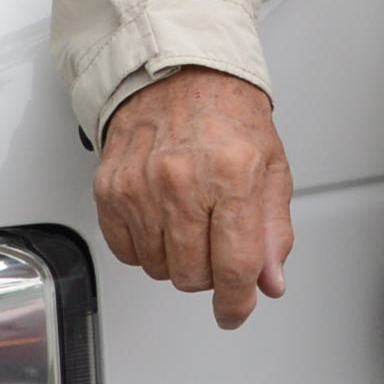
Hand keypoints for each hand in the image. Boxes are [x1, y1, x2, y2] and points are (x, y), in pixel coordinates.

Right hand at [94, 68, 294, 326]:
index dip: (237, 302)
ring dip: (178, 261)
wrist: (177, 70)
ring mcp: (140, 187)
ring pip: (158, 268)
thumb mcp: (272, 165)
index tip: (235, 312)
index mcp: (232, 176)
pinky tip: (162, 220)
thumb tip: (270, 281)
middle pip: (192, 275)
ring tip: (191, 222)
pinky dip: (146, 248)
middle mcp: (182, 182)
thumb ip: (273, 230)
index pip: (234, 266)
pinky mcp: (110, 189)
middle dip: (210, 275)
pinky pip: (126, 251)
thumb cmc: (228, 112)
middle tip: (218, 247)